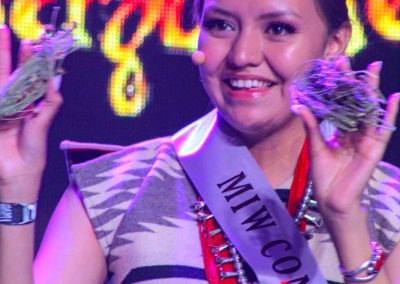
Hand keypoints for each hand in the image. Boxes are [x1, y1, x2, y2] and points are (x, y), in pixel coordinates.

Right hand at [0, 25, 61, 201]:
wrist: (18, 172)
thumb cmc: (33, 151)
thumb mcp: (43, 124)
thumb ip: (49, 103)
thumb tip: (55, 81)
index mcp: (27, 103)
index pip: (27, 77)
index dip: (28, 60)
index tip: (33, 43)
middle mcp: (11, 102)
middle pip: (9, 73)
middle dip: (8, 53)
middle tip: (8, 30)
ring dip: (2, 63)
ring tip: (4, 38)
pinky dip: (1, 88)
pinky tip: (3, 78)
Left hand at [292, 57, 399, 218]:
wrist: (332, 199)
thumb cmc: (323, 176)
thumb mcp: (315, 147)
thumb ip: (312, 126)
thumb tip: (299, 105)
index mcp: (341, 131)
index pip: (339, 104)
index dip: (336, 88)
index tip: (331, 68)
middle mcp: (355, 132)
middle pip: (354, 103)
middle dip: (352, 82)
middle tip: (346, 61)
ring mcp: (366, 139)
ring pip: (369, 110)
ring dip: (371, 90)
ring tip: (373, 69)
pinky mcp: (374, 148)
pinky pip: (384, 129)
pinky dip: (389, 113)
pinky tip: (395, 97)